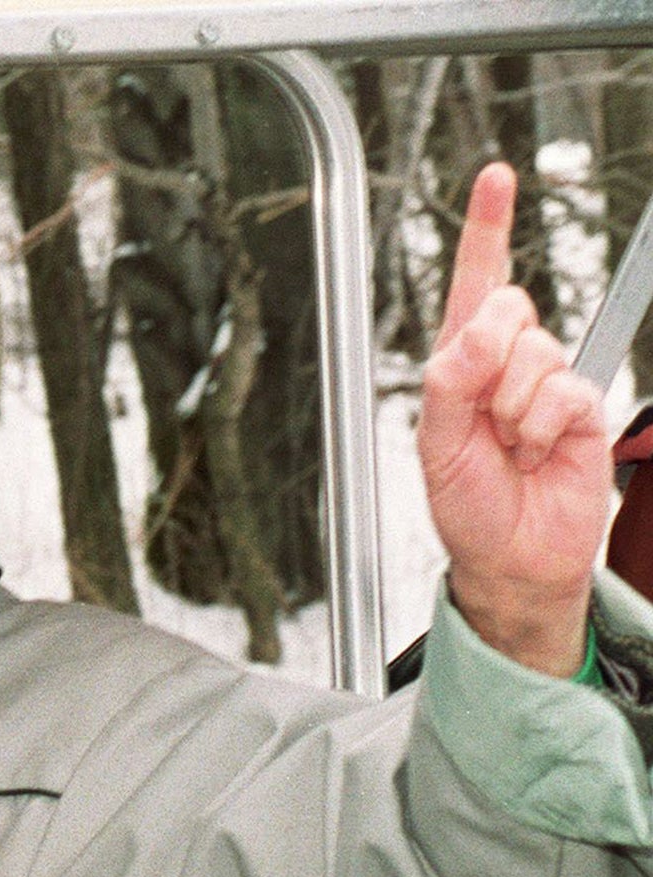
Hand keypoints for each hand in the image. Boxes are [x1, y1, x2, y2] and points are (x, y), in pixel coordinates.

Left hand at [417, 162, 609, 675]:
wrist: (511, 557)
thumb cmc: (467, 505)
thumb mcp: (436, 445)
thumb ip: (451, 381)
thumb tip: (481, 331)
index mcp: (459, 364)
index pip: (474, 286)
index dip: (486, 230)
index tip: (496, 178)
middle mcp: (504, 364)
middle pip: (509, 310)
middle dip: (490, 362)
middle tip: (483, 421)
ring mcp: (545, 383)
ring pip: (535, 353)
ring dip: (513, 410)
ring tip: (508, 449)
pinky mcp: (581, 406)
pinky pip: (564, 390)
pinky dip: (541, 427)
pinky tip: (536, 454)